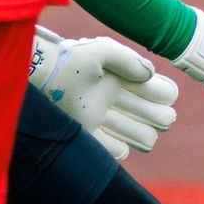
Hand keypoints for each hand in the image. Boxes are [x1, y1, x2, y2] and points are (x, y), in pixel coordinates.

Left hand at [30, 29, 178, 158]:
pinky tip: (108, 135)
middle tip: (140, 109)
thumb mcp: (101, 51)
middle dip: (158, 116)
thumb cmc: (69, 60)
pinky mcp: (89, 136)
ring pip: (145, 138)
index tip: (153, 90)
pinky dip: (118, 148)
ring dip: (141, 133)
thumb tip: (149, 75)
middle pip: (162, 118)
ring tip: (118, 121)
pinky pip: (118, 152)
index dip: (164, 94)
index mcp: (126, 81)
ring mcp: (106, 121)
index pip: (165, 94)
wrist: (37, 75)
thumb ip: (128, 60)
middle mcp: (120, 102)